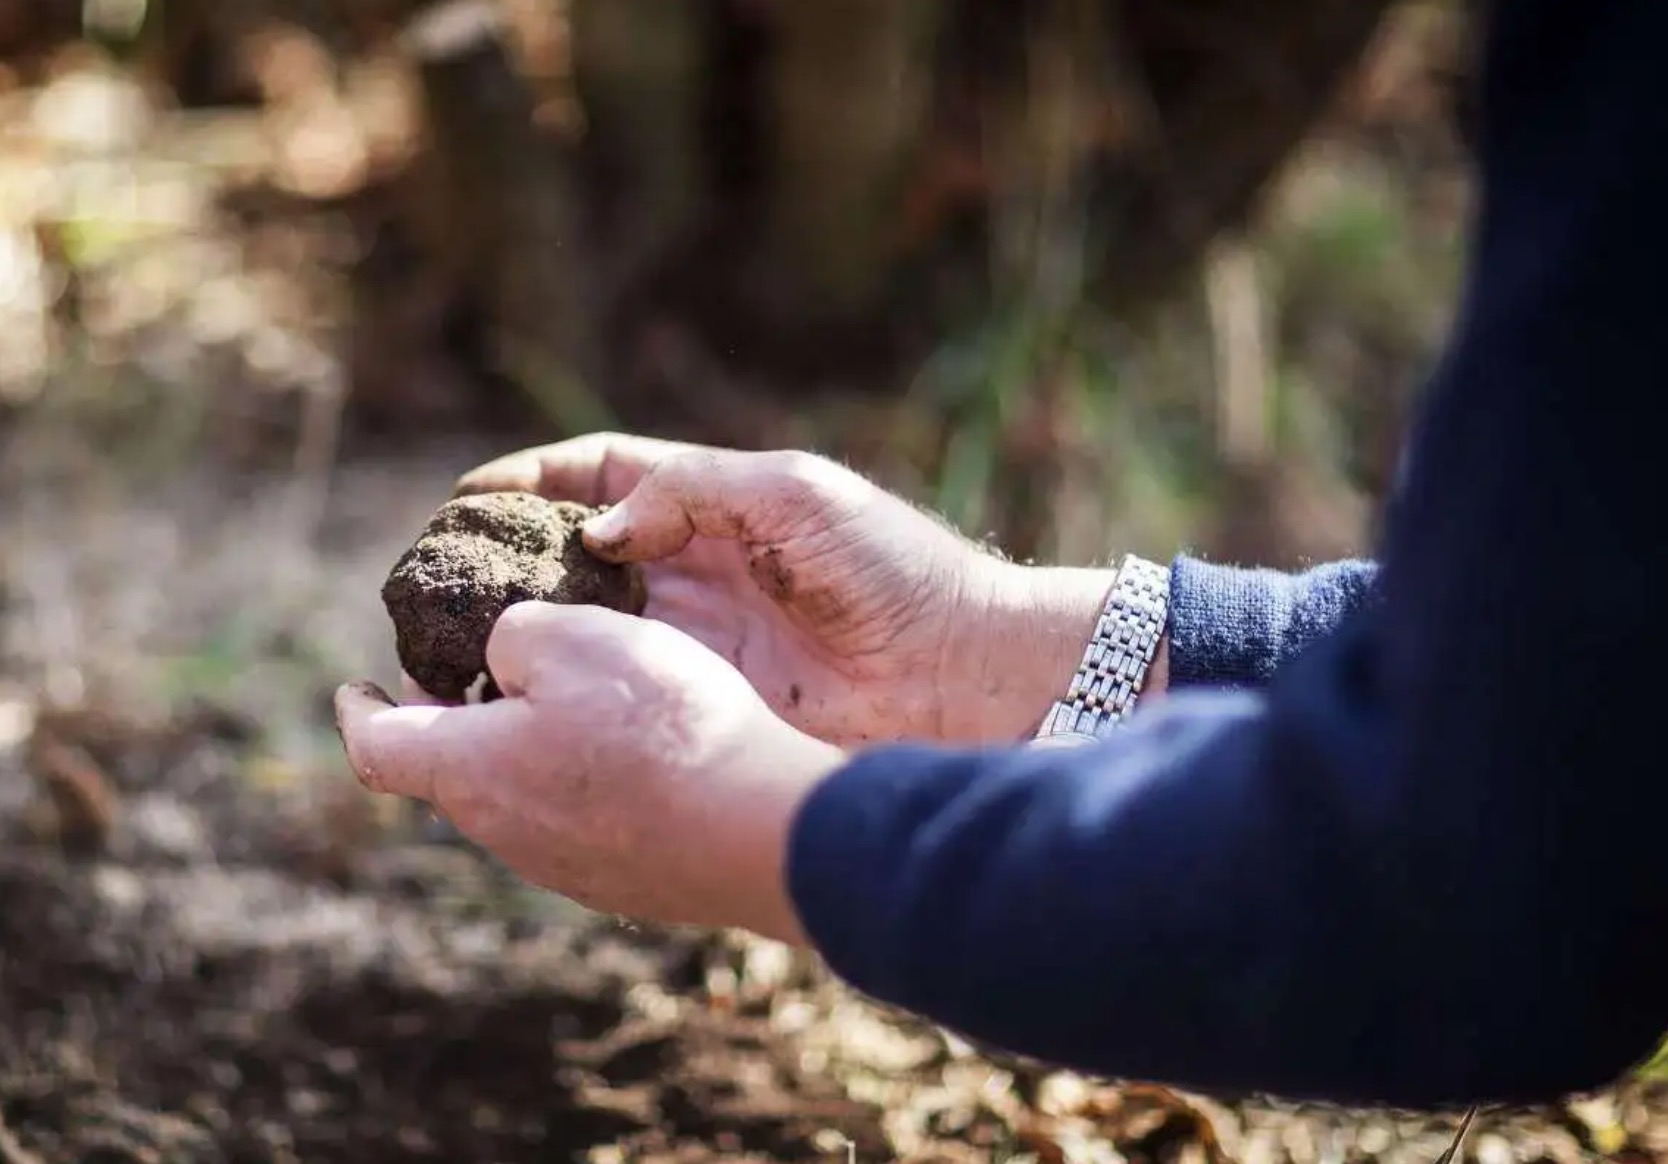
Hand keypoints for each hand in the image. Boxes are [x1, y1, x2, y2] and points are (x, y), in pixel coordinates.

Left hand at [334, 602, 845, 941]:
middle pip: (453, 767)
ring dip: (525, 739)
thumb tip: (506, 657)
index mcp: (469, 771)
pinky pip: (583, 814)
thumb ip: (514, 635)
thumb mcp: (573, 637)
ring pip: (521, 790)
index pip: (377, 747)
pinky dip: (583, 770)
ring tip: (571, 690)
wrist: (760, 826)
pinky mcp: (626, 877)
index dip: (357, 711)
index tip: (354, 686)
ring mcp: (567, 864)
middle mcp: (506, 831)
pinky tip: (639, 740)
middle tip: (477, 665)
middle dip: (453, 712)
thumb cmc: (659, 725)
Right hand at [455, 434, 1153, 745]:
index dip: (531, 482)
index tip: (464, 499)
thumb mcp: (795, 496)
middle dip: (504, 561)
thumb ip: (691, 492)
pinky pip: (620, 694)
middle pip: (572, 557)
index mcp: (713, 508)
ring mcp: (694, 644)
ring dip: (520, 632)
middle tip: (434, 580)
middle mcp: (691, 574)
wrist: (965, 673)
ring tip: (449, 641)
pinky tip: (516, 698)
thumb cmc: (895, 571)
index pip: (600, 479)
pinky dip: (566, 691)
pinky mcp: (705, 706)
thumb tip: (599, 526)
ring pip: (582, 629)